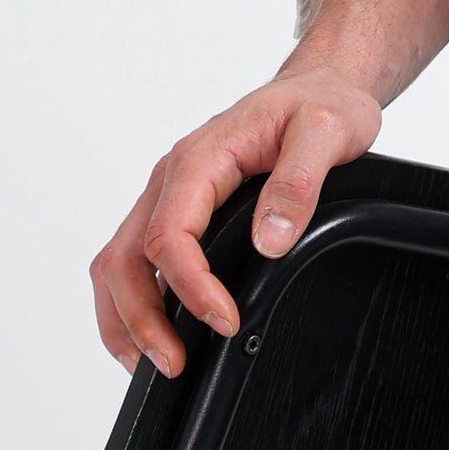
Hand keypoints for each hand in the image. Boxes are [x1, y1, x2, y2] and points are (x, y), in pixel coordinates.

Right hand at [89, 68, 382, 378]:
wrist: (322, 85)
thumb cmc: (323, 104)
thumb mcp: (329, 131)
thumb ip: (299, 181)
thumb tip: (269, 241)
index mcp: (202, 157)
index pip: (171, 234)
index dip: (190, 287)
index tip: (226, 322)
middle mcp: (173, 177)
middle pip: (127, 257)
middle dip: (141, 318)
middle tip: (174, 364)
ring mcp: (169, 194)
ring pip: (120, 262)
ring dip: (127, 317)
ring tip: (155, 363)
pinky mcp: (177, 209)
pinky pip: (136, 258)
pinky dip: (134, 301)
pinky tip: (155, 333)